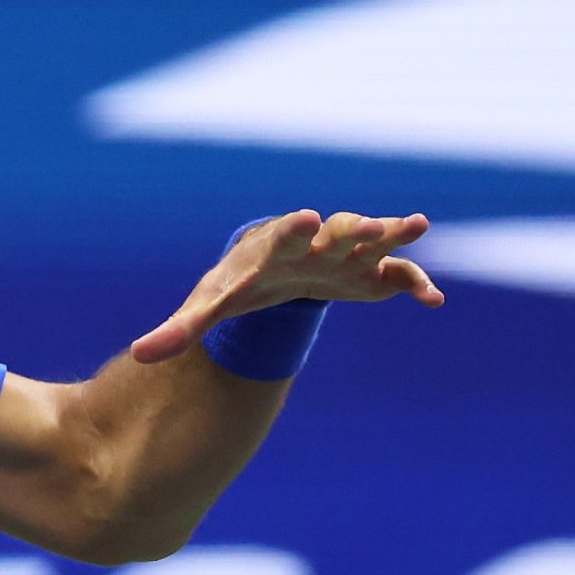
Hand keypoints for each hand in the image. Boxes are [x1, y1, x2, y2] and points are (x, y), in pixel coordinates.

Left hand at [129, 210, 445, 364]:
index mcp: (275, 248)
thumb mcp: (210, 305)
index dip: (295, 229)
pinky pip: (398, 275)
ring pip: (374, 241)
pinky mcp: (371, 274)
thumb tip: (141, 356)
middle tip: (371, 223)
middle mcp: (316, 244)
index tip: (305, 218)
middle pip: (335, 231)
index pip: (283, 236)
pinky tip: (433, 301)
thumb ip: (180, 329)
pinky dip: (415, 284)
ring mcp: (347, 255)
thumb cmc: (239, 284)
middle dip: (351, 227)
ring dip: (394, 235)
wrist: (273, 272)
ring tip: (417, 225)